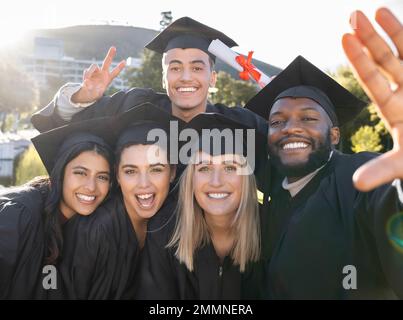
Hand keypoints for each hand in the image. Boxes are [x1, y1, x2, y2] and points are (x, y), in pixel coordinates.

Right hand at [72, 47, 125, 102]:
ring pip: (94, 66)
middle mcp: (102, 73)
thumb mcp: (97, 94)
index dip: (119, 67)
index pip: (115, 72)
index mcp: (108, 79)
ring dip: (90, 72)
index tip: (125, 61)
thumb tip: (88, 82)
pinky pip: (86, 71)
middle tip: (114, 47)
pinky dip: (86, 76)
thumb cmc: (95, 94)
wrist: (88, 93)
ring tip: (88, 80)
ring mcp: (95, 72)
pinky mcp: (88, 72)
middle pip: (106, 62)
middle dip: (110, 55)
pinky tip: (86, 82)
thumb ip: (93, 88)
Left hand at [342, 8, 402, 190]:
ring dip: (395, 31)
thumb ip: (383, 170)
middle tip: (352, 15)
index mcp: (395, 109)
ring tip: (377, 10)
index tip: (344, 37)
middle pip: (386, 61)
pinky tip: (402, 19)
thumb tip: (356, 183)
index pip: (373, 79)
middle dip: (371, 39)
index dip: (360, 59)